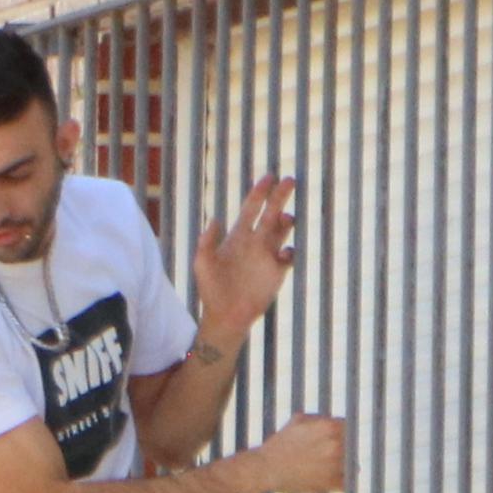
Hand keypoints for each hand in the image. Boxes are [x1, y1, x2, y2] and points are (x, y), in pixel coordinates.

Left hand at [192, 176, 295, 330]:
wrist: (225, 315)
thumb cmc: (212, 290)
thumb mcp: (202, 264)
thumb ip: (206, 242)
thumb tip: (215, 219)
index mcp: (237, 237)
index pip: (250, 209)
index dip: (259, 193)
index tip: (268, 177)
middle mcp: (255, 242)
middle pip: (270, 212)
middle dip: (279, 196)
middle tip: (290, 180)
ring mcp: (267, 255)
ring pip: (283, 230)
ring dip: (286, 221)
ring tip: (285, 218)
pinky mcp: (277, 270)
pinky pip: (289, 254)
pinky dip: (289, 250)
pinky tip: (283, 253)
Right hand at [252, 412, 346, 492]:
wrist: (264, 469)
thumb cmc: (279, 444)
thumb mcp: (298, 421)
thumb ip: (320, 418)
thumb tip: (335, 420)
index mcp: (331, 427)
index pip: (350, 429)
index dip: (342, 436)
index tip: (334, 443)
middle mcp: (337, 444)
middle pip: (353, 447)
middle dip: (343, 452)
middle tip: (327, 459)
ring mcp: (336, 464)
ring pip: (352, 466)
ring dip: (343, 469)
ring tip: (326, 472)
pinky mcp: (331, 483)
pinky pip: (347, 483)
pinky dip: (340, 484)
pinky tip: (328, 483)